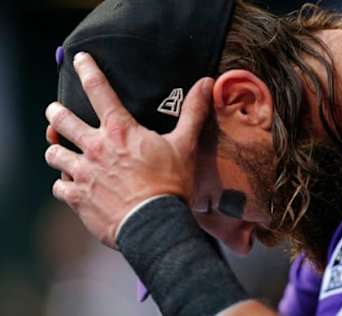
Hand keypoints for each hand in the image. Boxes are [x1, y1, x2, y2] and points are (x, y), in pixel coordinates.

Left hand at [45, 52, 212, 247]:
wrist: (155, 225)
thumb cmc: (171, 184)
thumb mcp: (185, 145)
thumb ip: (193, 112)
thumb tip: (207, 82)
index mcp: (120, 131)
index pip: (98, 90)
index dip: (87, 69)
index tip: (78, 59)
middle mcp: (95, 147)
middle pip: (62, 120)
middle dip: (55, 113)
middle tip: (56, 112)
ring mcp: (83, 173)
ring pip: (54, 153)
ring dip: (57, 149)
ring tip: (61, 150)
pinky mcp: (77, 198)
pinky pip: (59, 186)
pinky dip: (64, 183)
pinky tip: (71, 185)